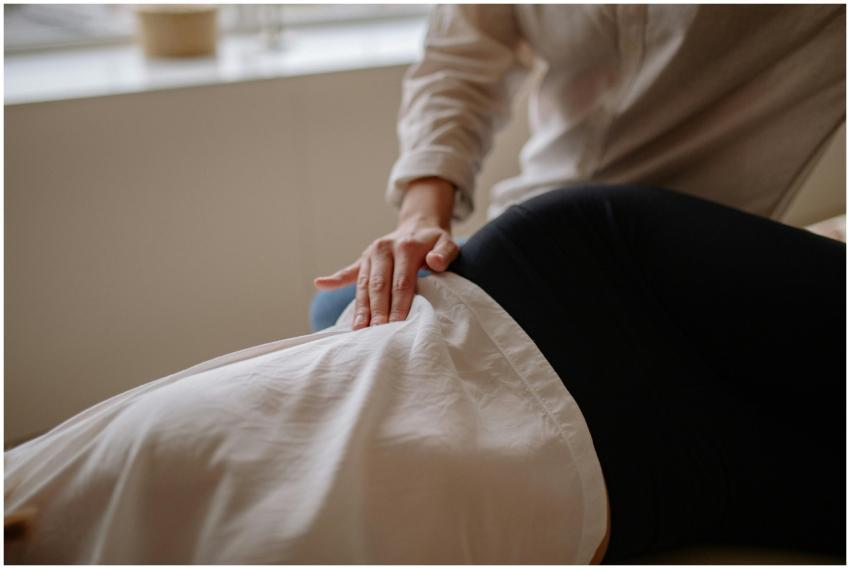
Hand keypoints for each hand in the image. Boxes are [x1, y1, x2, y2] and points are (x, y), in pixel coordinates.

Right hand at [313, 177, 456, 329]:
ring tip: (358, 329)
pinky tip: (320, 284)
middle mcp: (384, 249)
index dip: (399, 305)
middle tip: (376, 334)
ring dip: (360, 307)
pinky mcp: (362, 259)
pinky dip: (334, 279)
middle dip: (377, 311)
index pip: (401, 282)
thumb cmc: (434, 241)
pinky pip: (348, 271)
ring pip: (364, 284)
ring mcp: (371, 255)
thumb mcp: (447, 242)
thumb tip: (434, 262)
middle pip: (379, 286)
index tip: (397, 325)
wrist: (417, 225)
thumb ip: (445, 252)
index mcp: (405, 248)